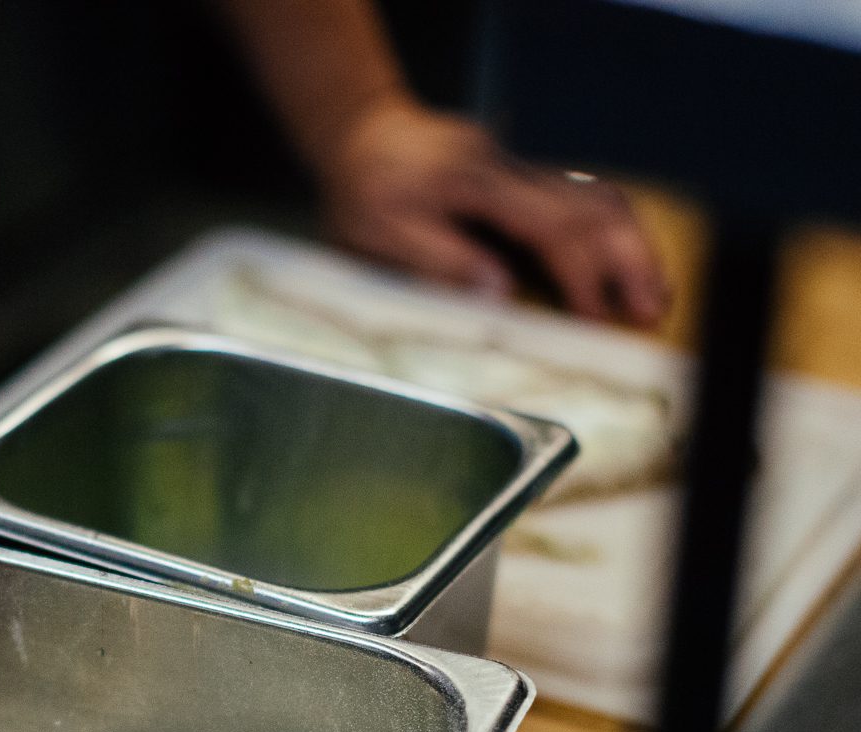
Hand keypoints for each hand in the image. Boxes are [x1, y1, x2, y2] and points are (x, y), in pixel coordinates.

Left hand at [311, 96, 670, 326]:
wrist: (360, 130)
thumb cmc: (362, 190)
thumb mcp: (381, 234)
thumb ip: (440, 260)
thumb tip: (500, 293)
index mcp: (478, 186)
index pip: (550, 229)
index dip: (581, 276)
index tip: (598, 319)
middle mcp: (510, 169)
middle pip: (593, 206)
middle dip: (629, 258)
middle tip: (654, 308)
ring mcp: (519, 167)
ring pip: (595, 197)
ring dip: (629, 244)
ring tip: (652, 291)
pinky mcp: (519, 173)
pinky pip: (578, 198)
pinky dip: (607, 232)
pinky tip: (618, 263)